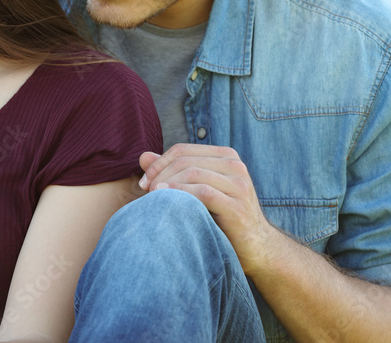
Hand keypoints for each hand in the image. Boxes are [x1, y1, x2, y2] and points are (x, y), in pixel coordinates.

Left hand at [138, 144, 276, 273]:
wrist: (255, 247)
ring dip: (167, 183)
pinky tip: (165, 201)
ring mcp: (239, 184)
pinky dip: (180, 193)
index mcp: (226, 156)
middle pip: (185, 160)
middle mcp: (235, 165)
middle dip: (159, 173)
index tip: (144, 182)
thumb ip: (172, 171)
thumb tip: (143, 156)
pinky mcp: (237, 205)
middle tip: (145, 191)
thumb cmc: (221, 216)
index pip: (183, 150)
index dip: (159, 163)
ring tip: (153, 197)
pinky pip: (202, 192)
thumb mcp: (196, 189)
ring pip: (192, 172)